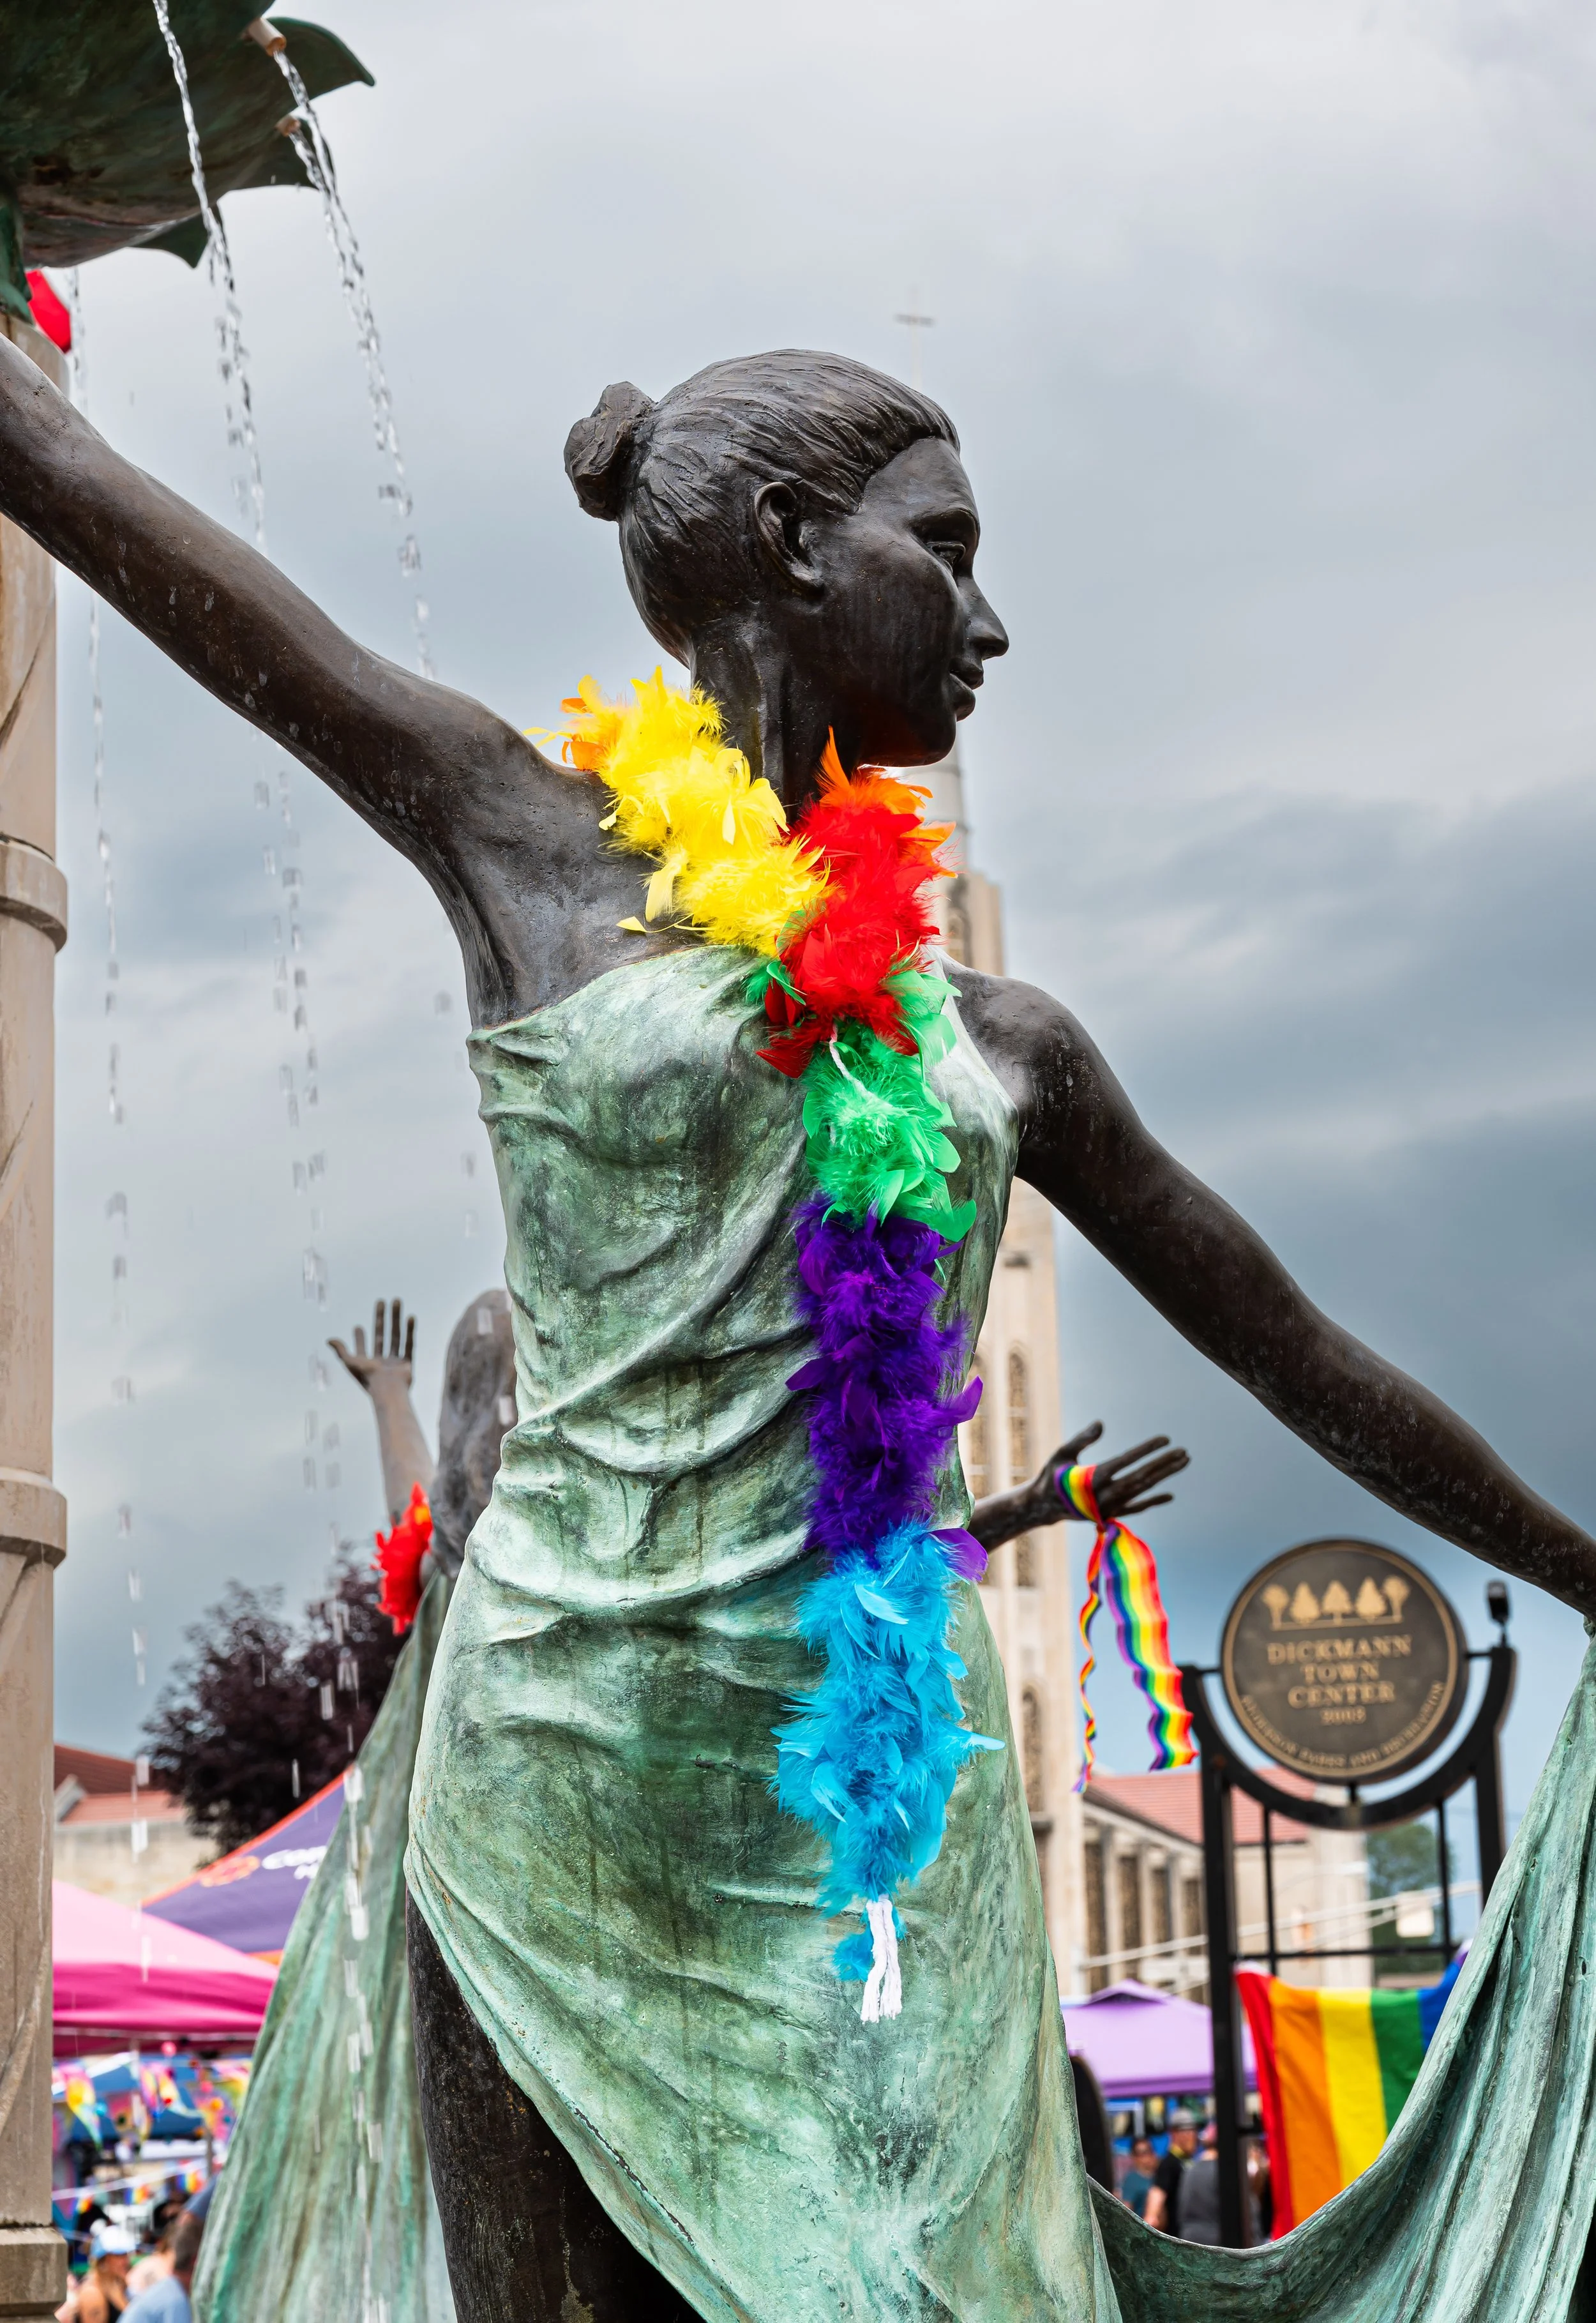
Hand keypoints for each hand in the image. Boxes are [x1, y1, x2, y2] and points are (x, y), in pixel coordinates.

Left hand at [328, 1298, 415, 1396]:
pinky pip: (409, 1344)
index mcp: (367, 1365)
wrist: (389, 1389)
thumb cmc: (368, 1378)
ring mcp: (395, 1363)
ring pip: (395, 1336)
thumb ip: (341, 1351)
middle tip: (381, 1302)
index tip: (357, 1327)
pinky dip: (409, 1331)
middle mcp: (381, 1363)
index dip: (359, 1339)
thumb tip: (328, 1339)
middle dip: (381, 1318)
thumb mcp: (351, 1363)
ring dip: (396, 1318)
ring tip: (397, 1301)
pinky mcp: (407, 1363)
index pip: (362, 1349)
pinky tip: (410, 1317)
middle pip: (381, 1336)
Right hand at [1043, 1424, 1189, 1527]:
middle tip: (1184, 1452)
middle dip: (1164, 1464)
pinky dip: (1153, 1501)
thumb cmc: (1052, 1476)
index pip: (1127, 1461)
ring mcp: (1110, 1507)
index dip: (1147, 1450)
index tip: (1165, 1439)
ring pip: (1143, 1491)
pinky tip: (1170, 1495)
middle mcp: (1105, 1495)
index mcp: (1092, 1478)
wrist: (1044, 1508)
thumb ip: (1081, 1439)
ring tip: (1183, 1462)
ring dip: (1164, 1476)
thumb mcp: (1061, 1453)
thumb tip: (1101, 1424)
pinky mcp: (1111, 1514)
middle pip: (1141, 1478)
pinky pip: (1136, 1508)